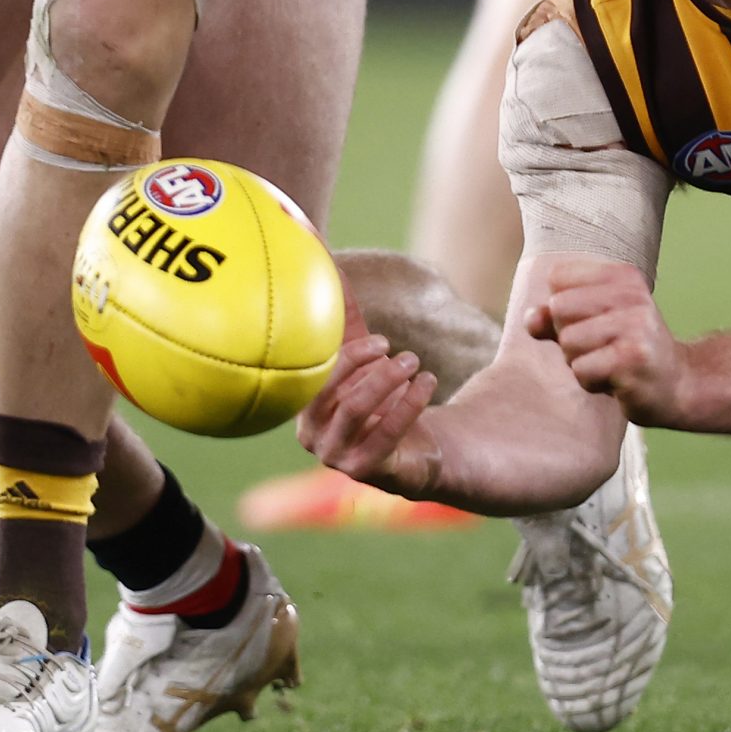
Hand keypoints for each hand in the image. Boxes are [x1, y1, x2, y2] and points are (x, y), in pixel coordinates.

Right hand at [297, 329, 443, 495]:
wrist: (410, 450)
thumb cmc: (378, 396)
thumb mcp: (363, 356)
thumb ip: (345, 315)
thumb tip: (330, 261)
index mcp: (304, 405)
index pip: (317, 375)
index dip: (349, 354)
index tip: (383, 340)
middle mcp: (312, 434)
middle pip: (331, 393)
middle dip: (368, 366)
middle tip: (401, 351)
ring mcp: (336, 456)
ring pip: (357, 410)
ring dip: (389, 381)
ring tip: (415, 363)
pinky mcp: (365, 470)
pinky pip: (385, 434)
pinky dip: (408, 404)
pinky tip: (426, 383)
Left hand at [523, 259, 685, 423]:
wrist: (676, 384)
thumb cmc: (625, 351)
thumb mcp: (590, 324)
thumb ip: (554, 316)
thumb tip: (531, 319)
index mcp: (622, 275)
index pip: (557, 278)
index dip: (561, 307)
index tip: (593, 321)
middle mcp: (632, 294)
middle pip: (558, 308)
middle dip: (569, 337)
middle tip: (602, 348)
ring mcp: (636, 326)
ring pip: (568, 342)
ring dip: (580, 363)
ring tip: (610, 364)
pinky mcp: (633, 359)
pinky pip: (581, 370)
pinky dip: (592, 382)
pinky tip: (617, 380)